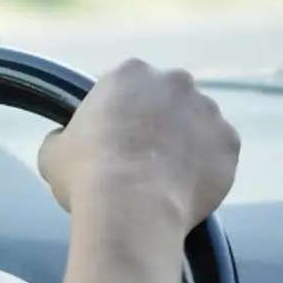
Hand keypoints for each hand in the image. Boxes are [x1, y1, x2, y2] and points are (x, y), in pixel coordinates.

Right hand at [37, 58, 239, 232]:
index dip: (120, 112)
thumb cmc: (86, 174)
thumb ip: (63, 137)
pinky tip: (185, 189)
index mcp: (130, 73)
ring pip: (197, 125)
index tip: (113, 137)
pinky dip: (206, 168)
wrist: (131, 208)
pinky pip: (218, 153)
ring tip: (165, 179)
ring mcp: (208, 110)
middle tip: (141, 157)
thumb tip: (64, 141)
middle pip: (168, 98)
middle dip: (158, 121)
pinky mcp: (229, 142)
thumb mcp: (52, 151)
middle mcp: (175, 82)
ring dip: (186, 143)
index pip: (127, 85)